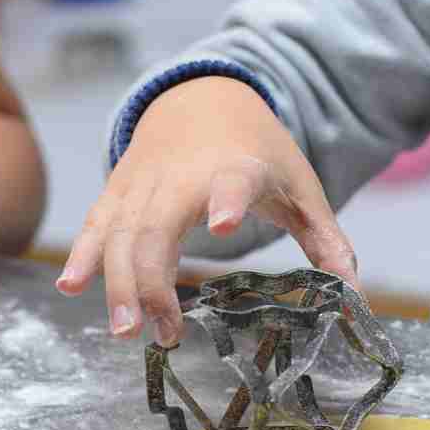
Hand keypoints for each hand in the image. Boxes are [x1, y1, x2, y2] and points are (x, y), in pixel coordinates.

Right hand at [54, 77, 357, 346]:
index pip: (231, 182)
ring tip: (126, 332)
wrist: (204, 97)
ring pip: (120, 232)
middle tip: (163, 333)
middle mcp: (182, 175)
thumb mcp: (301, 188)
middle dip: (152, 280)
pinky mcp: (118, 188)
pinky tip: (72, 286)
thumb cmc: (258, 151)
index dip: (226, 200)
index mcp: (236, 168)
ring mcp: (143, 181)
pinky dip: (84, 255)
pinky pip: (97, 223)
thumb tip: (356, 295)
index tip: (223, 225)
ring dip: (118, 283)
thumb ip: (327, 241)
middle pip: (157, 226)